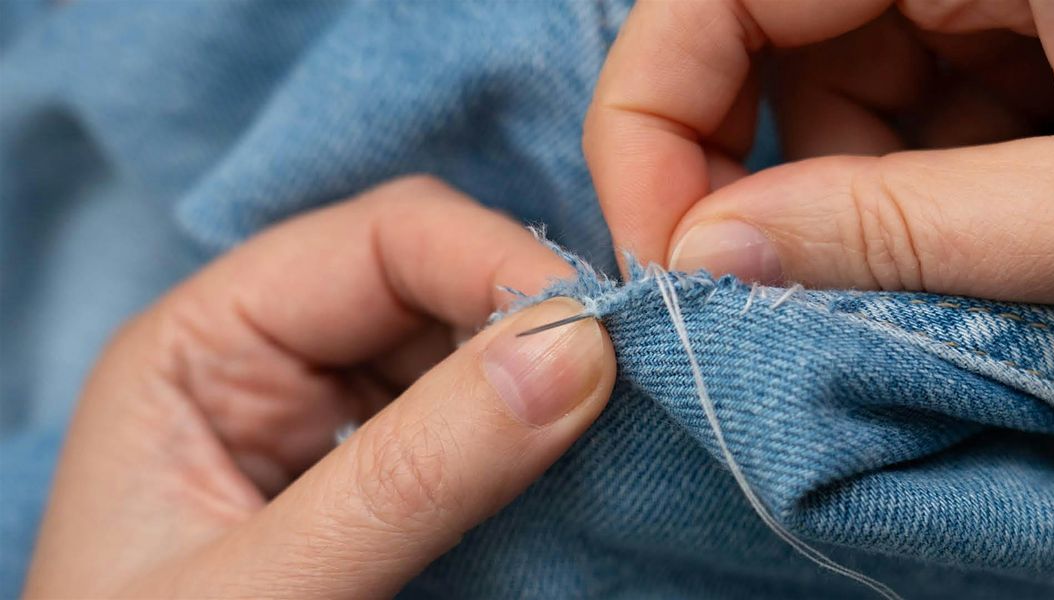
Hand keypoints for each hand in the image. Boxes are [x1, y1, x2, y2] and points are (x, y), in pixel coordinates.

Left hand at [24, 177, 615, 597]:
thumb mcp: (270, 587)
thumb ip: (409, 477)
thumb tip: (574, 353)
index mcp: (205, 344)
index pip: (378, 241)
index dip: (496, 263)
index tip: (599, 336)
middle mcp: (274, 360)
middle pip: (437, 283)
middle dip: (533, 320)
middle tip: (627, 385)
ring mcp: (334, 421)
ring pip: (473, 350)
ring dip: (548, 380)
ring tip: (616, 427)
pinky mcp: (384, 484)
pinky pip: (481, 427)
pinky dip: (539, 440)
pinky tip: (578, 465)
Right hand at [585, 0, 1053, 317]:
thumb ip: (909, 236)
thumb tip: (709, 261)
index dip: (656, 117)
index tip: (668, 254)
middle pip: (767, 34)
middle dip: (756, 175)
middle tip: (765, 299)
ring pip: (847, 82)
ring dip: (860, 199)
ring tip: (945, 279)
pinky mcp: (1046, 26)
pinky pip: (926, 102)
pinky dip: (931, 191)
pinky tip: (1000, 242)